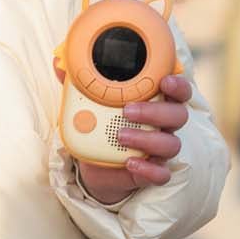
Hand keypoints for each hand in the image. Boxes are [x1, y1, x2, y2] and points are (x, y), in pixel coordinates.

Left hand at [74, 73, 192, 205]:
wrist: (96, 162)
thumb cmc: (101, 123)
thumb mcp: (90, 102)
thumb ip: (80, 82)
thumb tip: (60, 64)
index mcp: (155, 101)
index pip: (179, 90)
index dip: (178, 85)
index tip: (164, 80)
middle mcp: (163, 124)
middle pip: (178, 115)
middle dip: (156, 111)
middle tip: (127, 110)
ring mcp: (159, 149)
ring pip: (171, 143)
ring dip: (147, 138)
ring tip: (121, 135)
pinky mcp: (151, 171)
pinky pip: (161, 173)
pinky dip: (149, 169)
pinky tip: (130, 162)